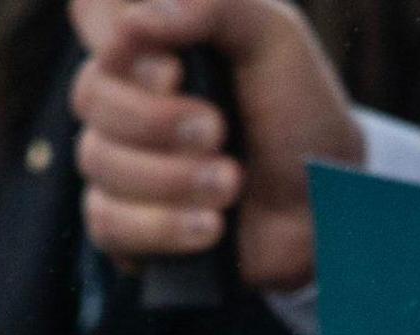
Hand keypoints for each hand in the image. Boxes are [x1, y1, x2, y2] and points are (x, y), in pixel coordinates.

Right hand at [69, 0, 358, 291]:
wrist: (329, 205)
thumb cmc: (299, 113)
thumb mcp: (274, 38)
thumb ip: (213, 8)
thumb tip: (135, 19)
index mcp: (152, 44)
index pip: (92, 15)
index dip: (119, 46)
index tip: (175, 70)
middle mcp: (126, 97)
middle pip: (90, 96)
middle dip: (156, 120)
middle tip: (218, 130)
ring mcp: (121, 162)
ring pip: (98, 162)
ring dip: (171, 177)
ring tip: (232, 182)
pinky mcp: (127, 225)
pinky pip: (106, 224)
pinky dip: (162, 226)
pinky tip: (211, 226)